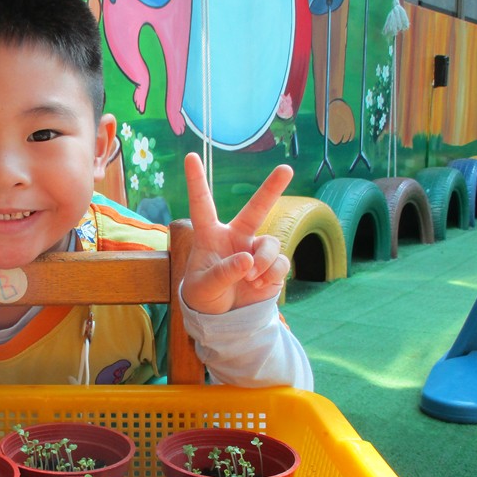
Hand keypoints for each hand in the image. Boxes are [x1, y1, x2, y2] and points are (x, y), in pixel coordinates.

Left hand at [180, 153, 292, 313]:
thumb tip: (248, 260)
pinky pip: (281, 263)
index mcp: (210, 236)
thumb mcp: (204, 287)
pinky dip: (271, 275)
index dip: (197, 181)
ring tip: (251, 279)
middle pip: (255, 209)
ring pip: (269, 244)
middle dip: (271, 189)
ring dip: (263, 262)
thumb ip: (223, 272)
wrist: (223, 319)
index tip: (191, 157)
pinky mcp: (272, 266)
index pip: (202, 205)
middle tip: (286, 169)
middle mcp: (235, 237)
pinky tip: (259, 285)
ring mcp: (255, 250)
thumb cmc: (204, 296)